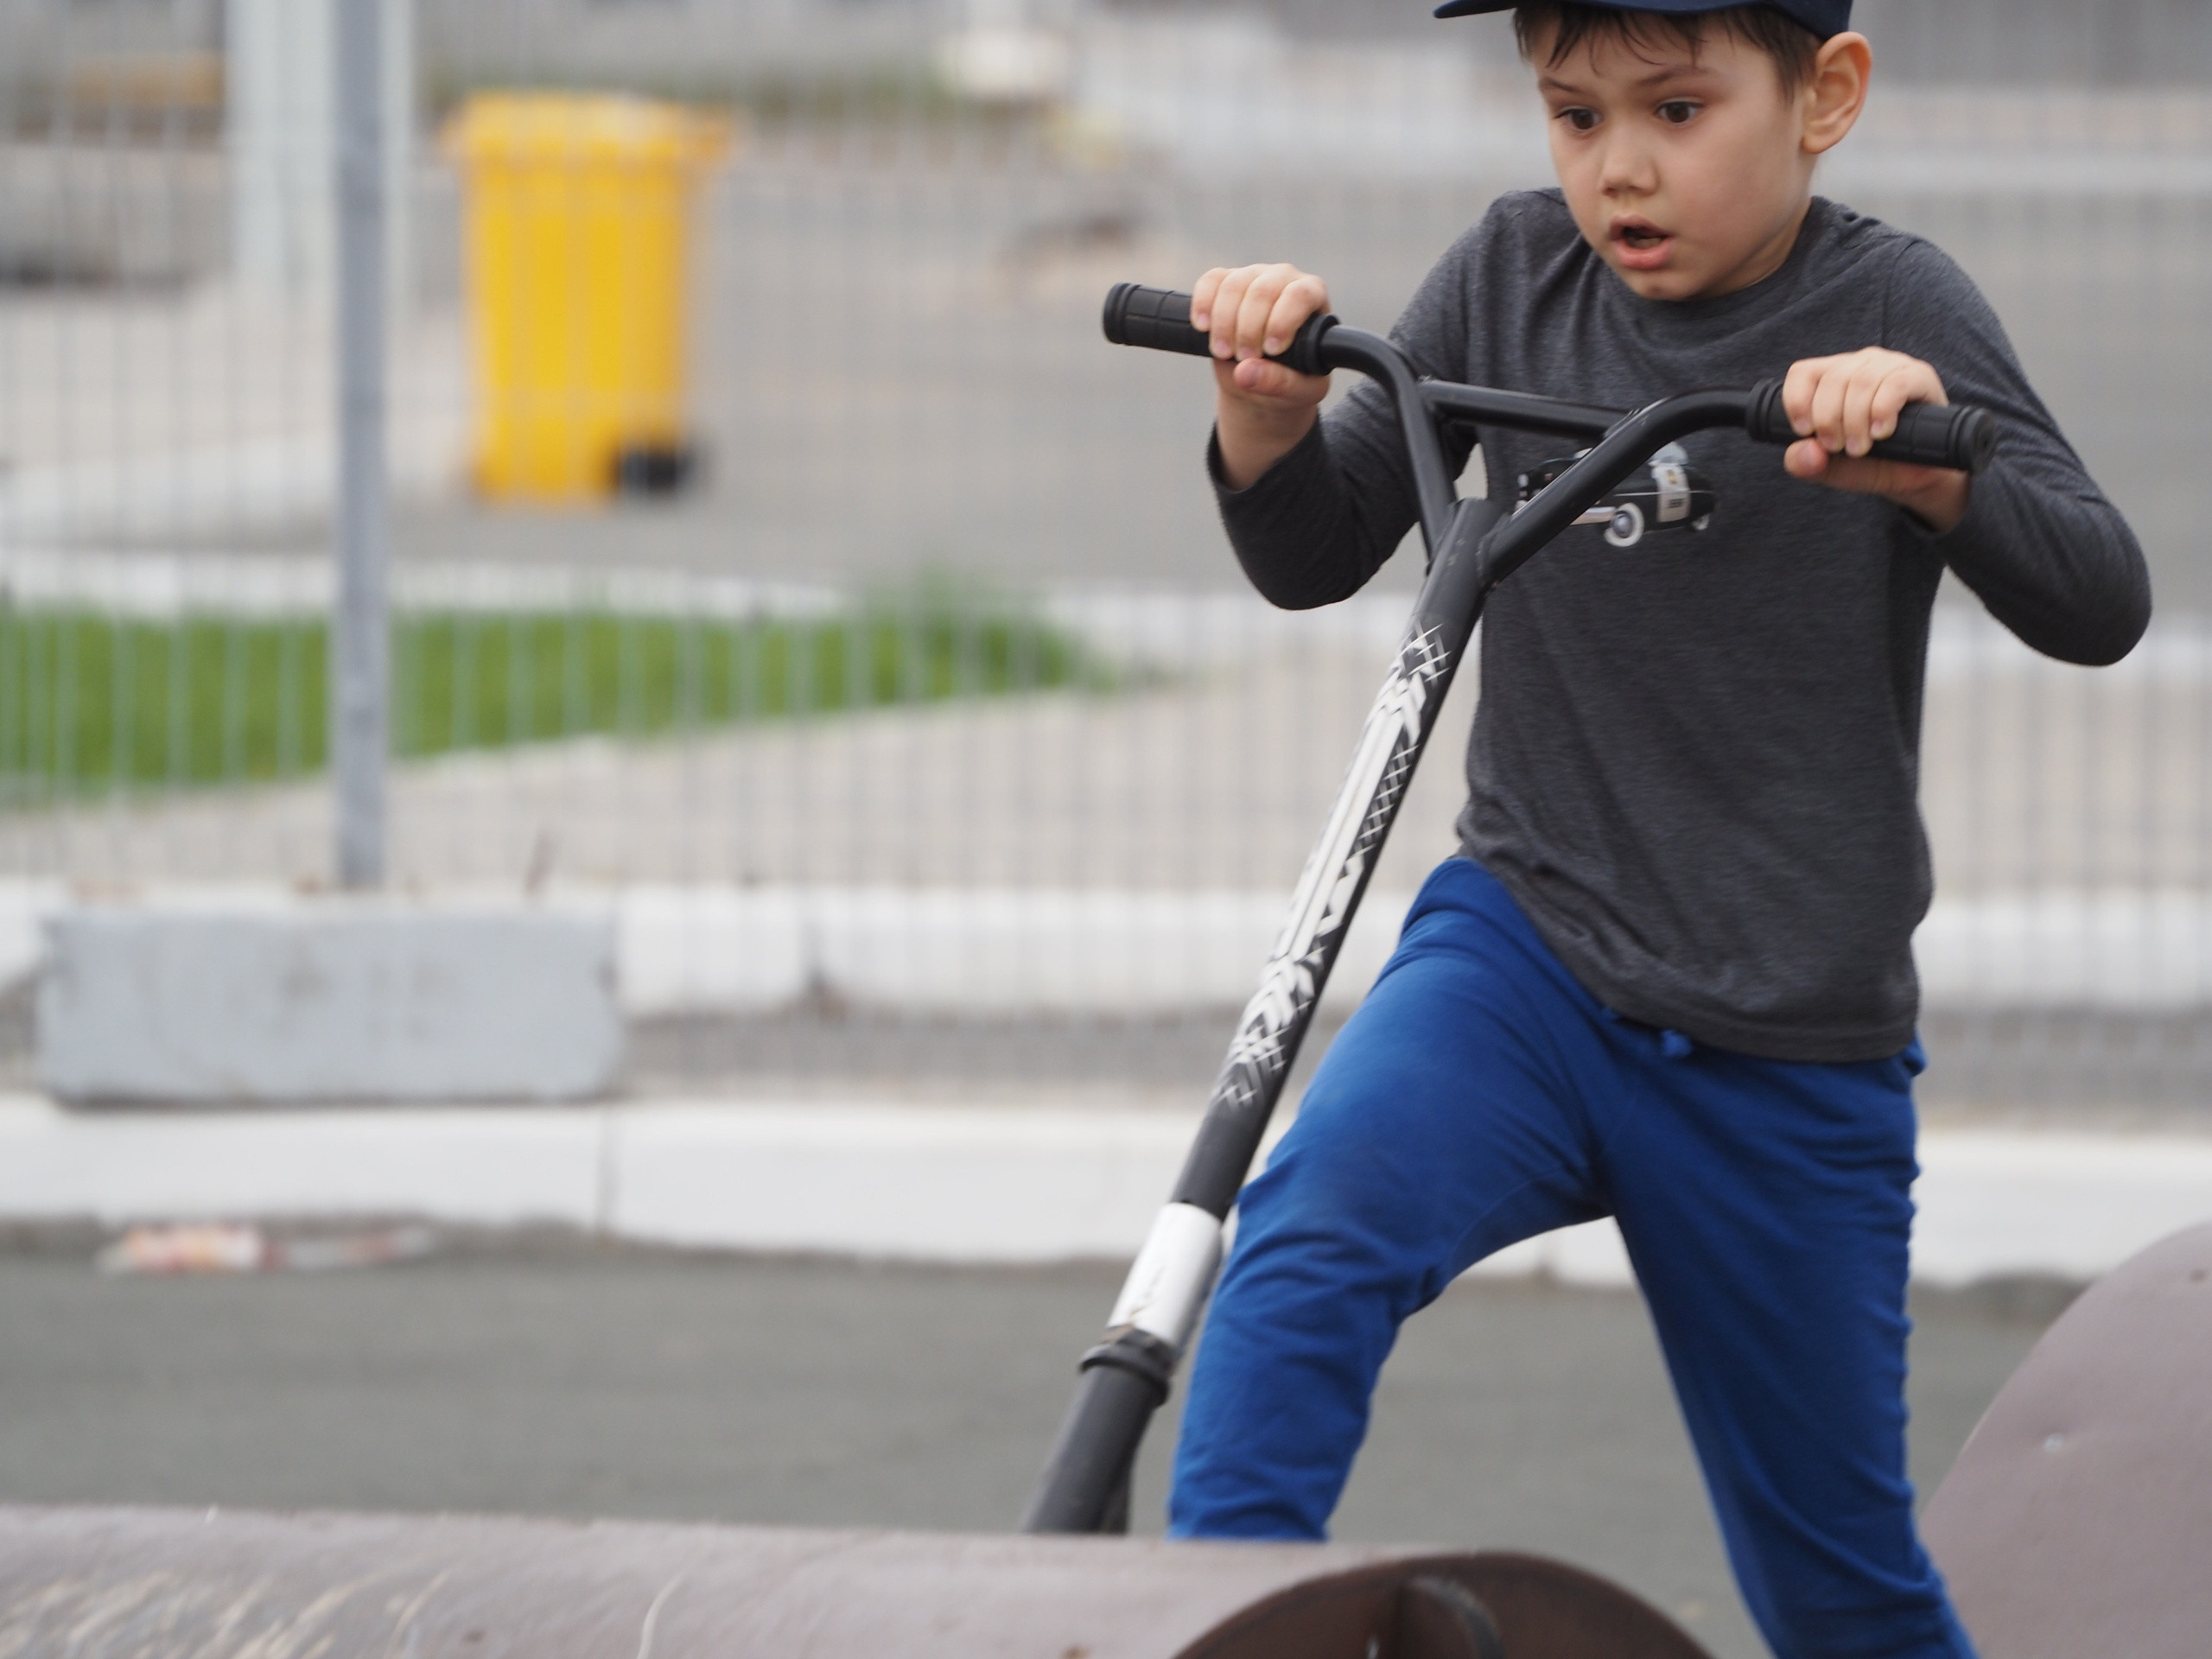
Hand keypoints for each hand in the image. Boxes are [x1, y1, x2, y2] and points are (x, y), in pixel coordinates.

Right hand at [1195, 263, 1331, 488]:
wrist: (1264, 393)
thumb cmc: (1290, 391)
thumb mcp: (1294, 397)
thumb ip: (1279, 386)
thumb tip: (1247, 372)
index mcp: (1313, 302)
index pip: (1303, 291)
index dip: (1283, 317)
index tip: (1269, 351)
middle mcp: (1285, 282)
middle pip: (1265, 281)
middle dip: (1249, 323)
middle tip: (1241, 359)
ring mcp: (1253, 279)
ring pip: (1235, 279)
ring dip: (1224, 317)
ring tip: (1222, 353)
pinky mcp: (1224, 286)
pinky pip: (1210, 281)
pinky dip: (1203, 302)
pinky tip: (1202, 326)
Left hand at [1780, 348, 1970, 531]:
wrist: (1916, 474)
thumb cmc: (1870, 463)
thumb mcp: (1830, 468)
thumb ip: (1806, 463)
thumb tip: (1805, 451)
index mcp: (1831, 378)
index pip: (1802, 373)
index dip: (1797, 402)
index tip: (1805, 432)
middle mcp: (1859, 364)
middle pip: (1832, 379)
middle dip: (1829, 420)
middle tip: (1839, 448)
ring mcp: (1890, 366)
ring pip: (1862, 381)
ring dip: (1856, 421)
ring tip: (1861, 448)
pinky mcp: (1919, 376)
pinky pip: (1895, 384)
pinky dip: (1883, 412)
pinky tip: (1882, 432)